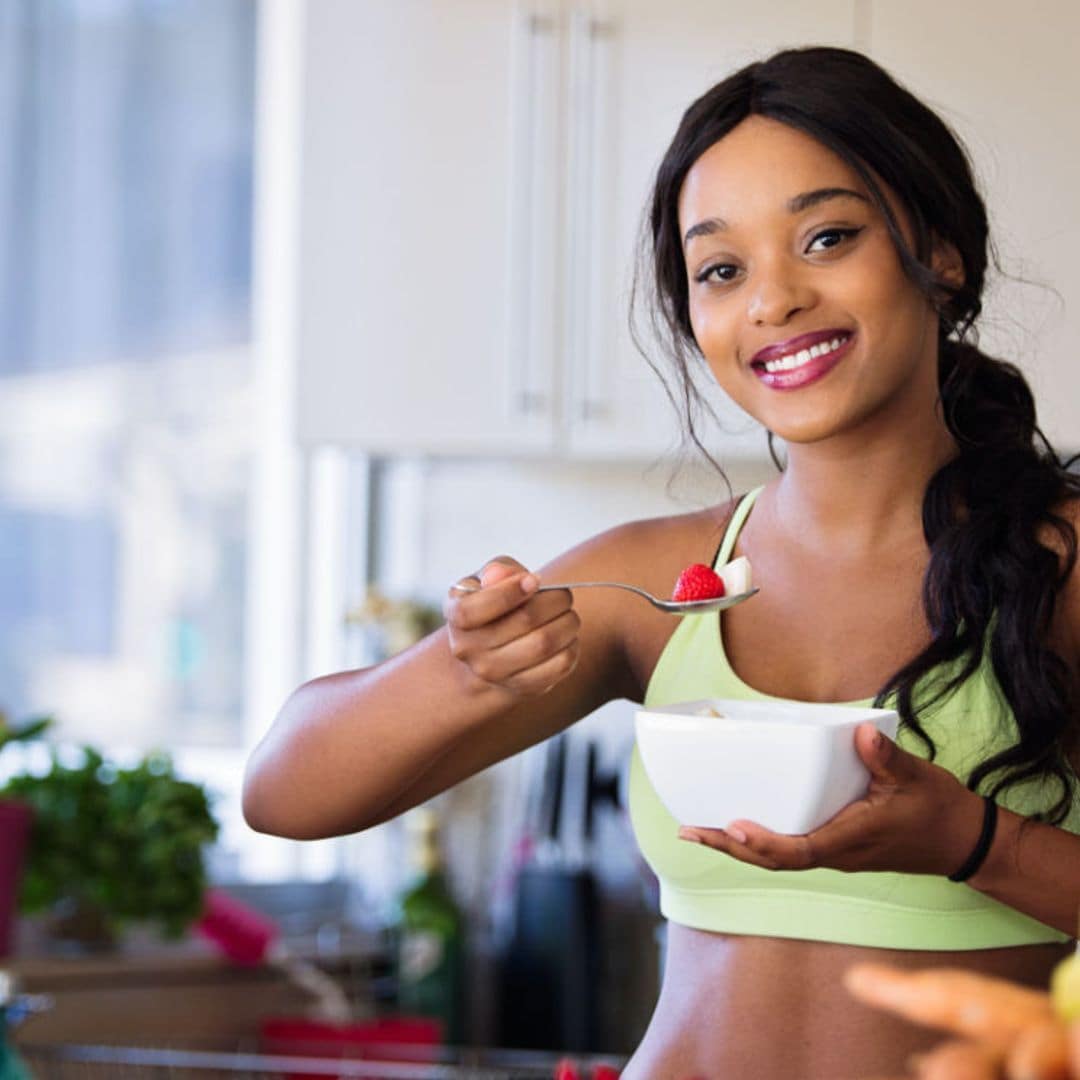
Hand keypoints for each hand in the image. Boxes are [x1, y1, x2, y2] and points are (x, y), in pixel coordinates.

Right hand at [444, 556, 580, 698]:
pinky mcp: (522, 687)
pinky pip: (559, 665)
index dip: (510, 592)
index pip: (475, 609)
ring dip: (568, 623)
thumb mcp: (488, 580)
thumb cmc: (493, 604)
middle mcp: (469, 649)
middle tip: (564, 594)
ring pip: (544, 644)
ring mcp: (494, 673)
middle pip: (524, 620)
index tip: (534, 580)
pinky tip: (567, 636)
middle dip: (554, 600)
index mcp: (456, 616)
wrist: (490, 652)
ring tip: (568, 614)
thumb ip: (497, 570)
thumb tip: (502, 575)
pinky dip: (571, 646)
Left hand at [677, 722, 986, 877]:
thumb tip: (862, 732)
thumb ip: (886, 757)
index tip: (733, 827)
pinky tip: (737, 826)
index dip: (764, 843)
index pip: (798, 851)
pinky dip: (758, 841)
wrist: (963, 840)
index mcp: (850, 840)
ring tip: (697, 831)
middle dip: (728, 847)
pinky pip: (788, 848)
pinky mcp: (834, 844)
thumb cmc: (937, 809)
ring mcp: (833, 852)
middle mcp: (835, 852)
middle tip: (688, 831)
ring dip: (736, 847)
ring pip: (776, 858)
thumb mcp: (915, 778)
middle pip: (772, 860)